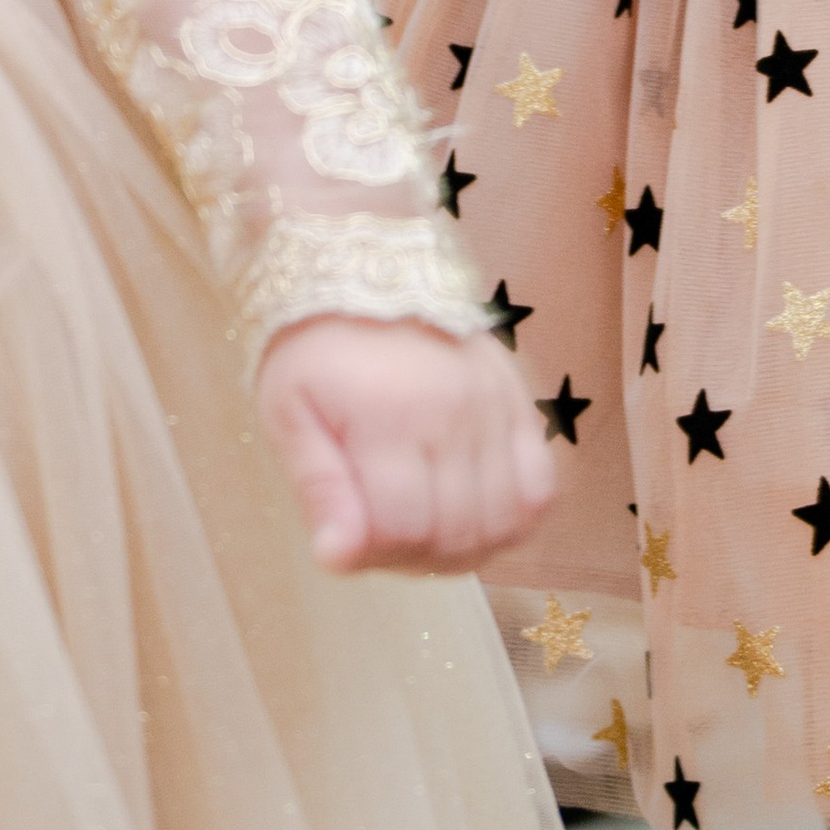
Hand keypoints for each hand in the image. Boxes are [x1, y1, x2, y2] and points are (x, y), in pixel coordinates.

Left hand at [256, 312, 554, 572]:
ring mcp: (497, 409)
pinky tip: (472, 512)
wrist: (372, 271)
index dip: (373, 554)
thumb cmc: (317, 349)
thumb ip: (318, 489)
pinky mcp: (521, 404)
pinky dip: (512, 519)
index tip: (349, 536)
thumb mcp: (289, 413)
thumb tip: (339, 559)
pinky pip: (540, 490)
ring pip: (503, 523)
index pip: (403, 532)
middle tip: (382, 533)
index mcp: (391, 418)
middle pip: (456, 535)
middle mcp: (456, 414)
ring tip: (423, 526)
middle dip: (414, 556)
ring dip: (463, 547)